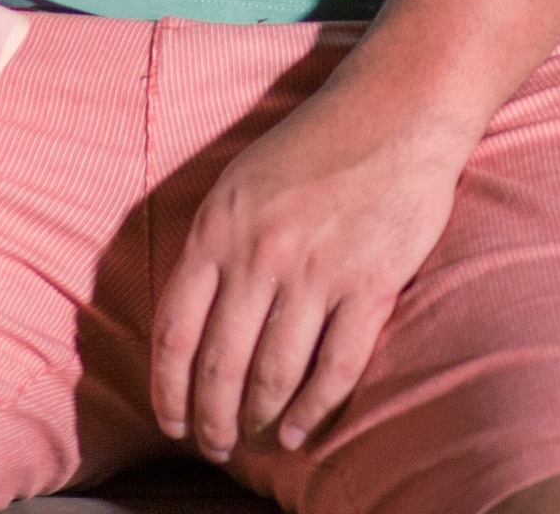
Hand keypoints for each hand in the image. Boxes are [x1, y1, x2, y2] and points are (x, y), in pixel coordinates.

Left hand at [149, 72, 471, 462]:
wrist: (393, 113)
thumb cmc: (312, 146)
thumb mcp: (240, 181)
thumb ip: (215, 244)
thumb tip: (190, 318)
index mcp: (217, 225)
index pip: (175, 327)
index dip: (167, 386)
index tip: (168, 420)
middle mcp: (259, 252)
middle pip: (220, 363)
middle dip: (211, 418)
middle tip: (212, 445)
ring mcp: (315, 271)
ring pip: (274, 373)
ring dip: (258, 419)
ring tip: (253, 439)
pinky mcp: (369, 285)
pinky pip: (333, 368)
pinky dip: (312, 410)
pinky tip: (297, 431)